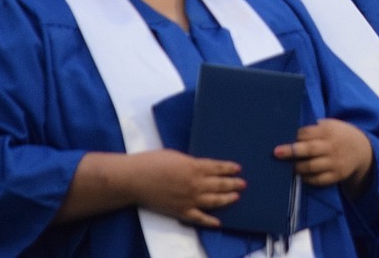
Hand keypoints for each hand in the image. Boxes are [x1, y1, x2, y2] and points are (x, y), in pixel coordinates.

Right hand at [129, 149, 244, 227]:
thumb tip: (200, 167)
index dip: (229, 168)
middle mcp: (195, 184)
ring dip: (226, 199)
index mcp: (194, 167)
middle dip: (233, 184)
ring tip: (235, 198)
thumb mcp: (176, 156)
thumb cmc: (153, 162)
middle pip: (219, 184)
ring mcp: (189, 199)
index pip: (217, 168)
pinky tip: (218, 222)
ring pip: (214, 201)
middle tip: (243, 184)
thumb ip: (191, 163)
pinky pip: (199, 218)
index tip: (238, 169)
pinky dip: (209, 221)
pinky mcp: (181, 212)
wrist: (135, 179)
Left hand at [274, 118, 374, 195]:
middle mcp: (332, 146)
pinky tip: (301, 176)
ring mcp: (335, 162)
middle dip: (292, 151)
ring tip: (290, 167)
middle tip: (277, 152)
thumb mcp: (331, 125)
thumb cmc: (339, 135)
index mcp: (329, 131)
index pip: (307, 133)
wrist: (362, 150)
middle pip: (309, 149)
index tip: (288, 137)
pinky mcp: (337, 175)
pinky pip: (320, 180)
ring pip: (312, 167)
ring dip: (298, 167)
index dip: (296, 136)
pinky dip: (308, 179)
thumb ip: (315, 128)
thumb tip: (292, 133)